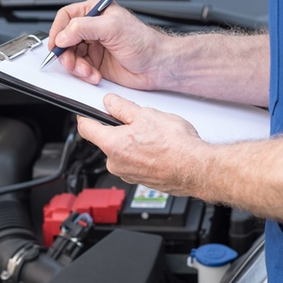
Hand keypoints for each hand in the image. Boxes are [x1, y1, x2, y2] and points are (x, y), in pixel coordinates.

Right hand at [48, 0, 166, 89]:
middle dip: (66, 53)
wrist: (157, 65)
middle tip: (71, 62)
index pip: (67, 16)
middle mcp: (93, 28)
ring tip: (87, 71)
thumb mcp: (112, 27)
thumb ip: (84, 27)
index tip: (56, 44)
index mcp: (96, 11)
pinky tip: (95, 75)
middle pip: (65, 39)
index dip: (58, 30)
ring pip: (71, 56)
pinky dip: (84, 74)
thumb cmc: (144, 42)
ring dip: (76, 66)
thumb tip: (63, 35)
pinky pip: (80, 69)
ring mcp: (94, 46)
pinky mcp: (96, 63)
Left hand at [77, 94, 205, 194]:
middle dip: (118, 129)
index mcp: (112, 145)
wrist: (196, 169)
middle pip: (106, 140)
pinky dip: (142, 154)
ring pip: (122, 151)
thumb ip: (122, 107)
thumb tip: (110, 102)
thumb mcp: (146, 114)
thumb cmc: (175, 145)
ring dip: (132, 142)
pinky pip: (134, 162)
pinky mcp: (140, 180)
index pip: (85, 128)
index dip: (86, 116)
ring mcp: (128, 174)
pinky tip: (158, 148)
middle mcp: (115, 163)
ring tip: (153, 136)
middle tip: (137, 121)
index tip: (88, 111)